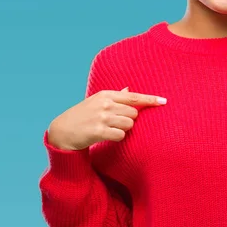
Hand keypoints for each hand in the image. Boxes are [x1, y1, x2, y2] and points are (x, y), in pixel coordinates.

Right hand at [47, 88, 166, 150]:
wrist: (62, 131)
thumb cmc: (82, 116)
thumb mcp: (96, 102)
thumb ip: (114, 97)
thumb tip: (129, 89)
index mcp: (105, 94)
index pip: (133, 96)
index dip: (150, 99)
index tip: (163, 101)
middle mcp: (105, 104)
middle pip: (133, 113)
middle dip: (128, 120)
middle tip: (114, 123)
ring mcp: (101, 117)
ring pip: (128, 125)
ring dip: (123, 130)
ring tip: (109, 129)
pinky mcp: (99, 131)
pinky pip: (120, 136)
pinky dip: (117, 138)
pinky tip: (107, 136)